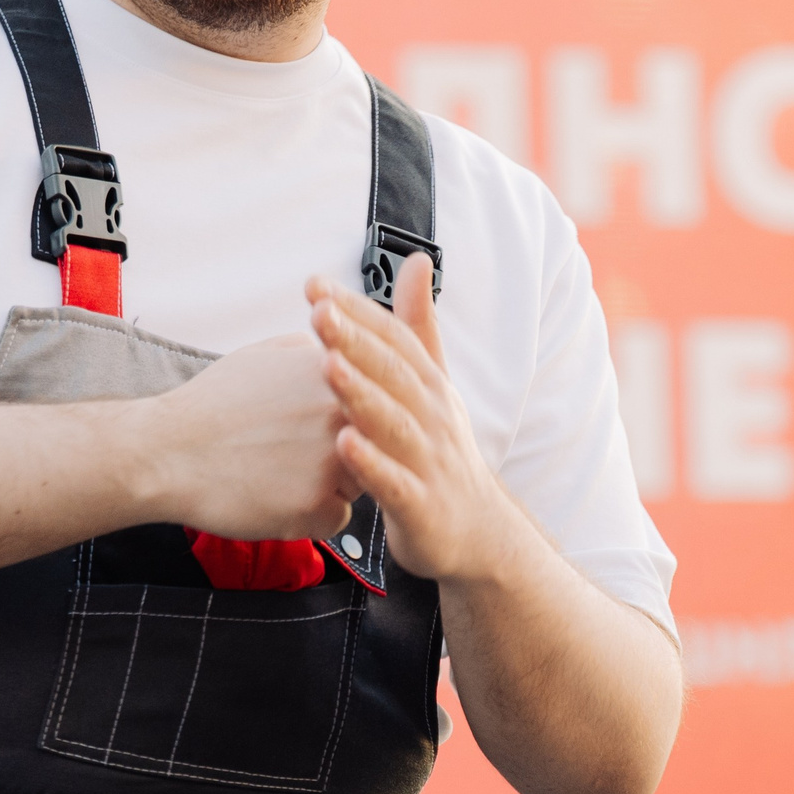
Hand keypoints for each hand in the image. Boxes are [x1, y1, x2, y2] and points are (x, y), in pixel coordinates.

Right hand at [134, 333, 354, 540]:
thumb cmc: (210, 406)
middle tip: (294, 449)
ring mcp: (331, 463)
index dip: (346, 416)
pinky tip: (274, 495)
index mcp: (335, 374)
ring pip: (360, 485)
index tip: (316, 423)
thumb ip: (314, 354)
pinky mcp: (315, 507)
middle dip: (344, 451)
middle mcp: (341, 415)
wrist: (165, 451)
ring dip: (330, 484)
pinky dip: (311, 515)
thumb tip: (342, 360)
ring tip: (279, 470)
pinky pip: (336, 519)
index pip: (376, 403)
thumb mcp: (265, 354)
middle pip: (375, 445)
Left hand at [307, 255, 515, 580]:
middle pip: (393, 372)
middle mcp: (432, 416)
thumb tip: (417, 261)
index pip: (393, 338)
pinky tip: (343, 445)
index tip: (315, 285)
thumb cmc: (439, 449)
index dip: (357, 310)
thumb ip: (418, 325)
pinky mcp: (421, 506)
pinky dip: (371, 464)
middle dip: (356, 339)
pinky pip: (394, 483)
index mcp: (429, 385)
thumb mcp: (433, 384)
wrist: (477, 531)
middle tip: (318, 311)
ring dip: (362, 393)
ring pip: (393, 422)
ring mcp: (429, 461)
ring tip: (328, 366)